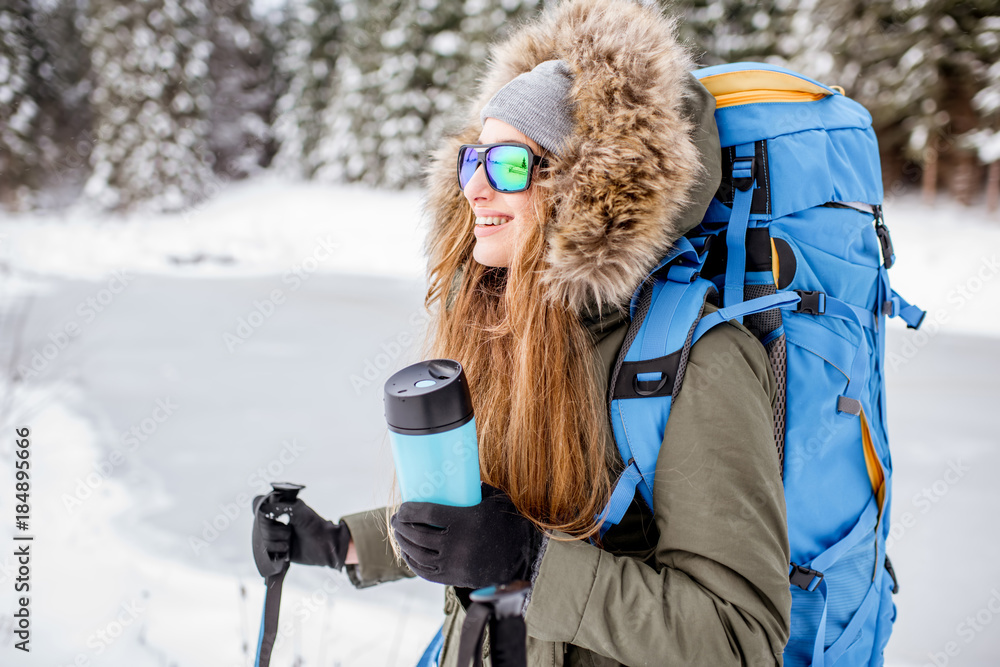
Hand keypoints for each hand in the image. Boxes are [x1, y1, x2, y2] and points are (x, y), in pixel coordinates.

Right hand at [251, 494, 350, 577]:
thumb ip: (281, 508)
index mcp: (277, 506)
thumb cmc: (314, 525)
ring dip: (277, 543)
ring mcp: (272, 536)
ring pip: (261, 541)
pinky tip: (286, 552)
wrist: (325, 546)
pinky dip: (275, 553)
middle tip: (290, 531)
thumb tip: (262, 510)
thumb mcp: (299, 511)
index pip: (258, 504)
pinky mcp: (274, 550)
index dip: (262, 513)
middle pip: (259, 526)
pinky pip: (265, 554)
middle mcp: (272, 521)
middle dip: (275, 531)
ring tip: (289, 542)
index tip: (276, 519)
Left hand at [390, 484, 542, 588]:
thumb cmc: (506, 521)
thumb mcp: (495, 499)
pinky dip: (413, 562)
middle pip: (419, 535)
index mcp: (467, 521)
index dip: (409, 511)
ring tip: (399, 534)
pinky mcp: (455, 578)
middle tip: (396, 519)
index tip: (402, 507)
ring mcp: (455, 564)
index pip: (427, 515)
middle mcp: (459, 544)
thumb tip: (455, 474)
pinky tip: (408, 553)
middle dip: (401, 527)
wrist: (522, 555)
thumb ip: (475, 487)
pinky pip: (426, 572)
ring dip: (403, 543)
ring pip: (419, 554)